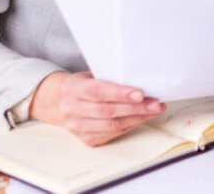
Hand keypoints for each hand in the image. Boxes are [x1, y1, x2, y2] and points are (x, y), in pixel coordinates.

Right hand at [30, 71, 165, 145]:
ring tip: (154, 111)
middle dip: (136, 108)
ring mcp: (77, 126)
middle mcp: (72, 109)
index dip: (120, 94)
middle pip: (108, 111)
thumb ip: (109, 77)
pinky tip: (141, 118)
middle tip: (156, 104)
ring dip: (136, 118)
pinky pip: (110, 134)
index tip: (141, 93)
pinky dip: (129, 126)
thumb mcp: (90, 74)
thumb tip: (140, 78)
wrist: (57, 101)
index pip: (98, 92)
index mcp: (73, 89)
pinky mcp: (85, 139)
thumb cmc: (82, 84)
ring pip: (111, 126)